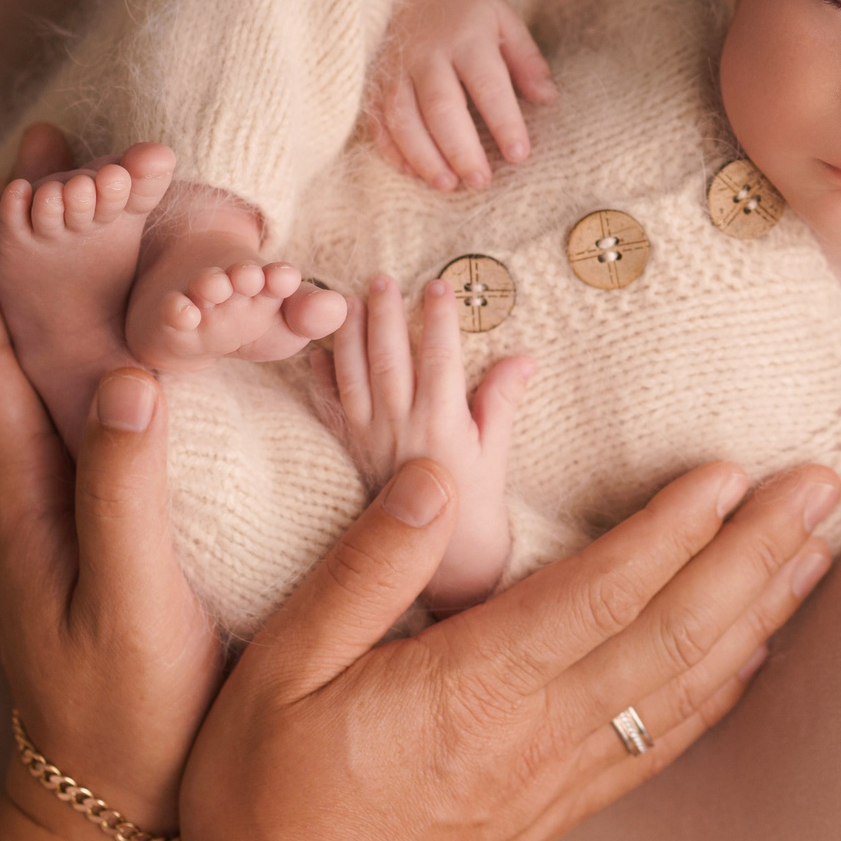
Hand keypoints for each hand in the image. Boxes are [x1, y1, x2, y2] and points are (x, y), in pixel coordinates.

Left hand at [0, 129, 225, 840]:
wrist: (116, 804)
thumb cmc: (127, 716)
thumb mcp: (131, 610)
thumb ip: (126, 496)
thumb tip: (128, 377)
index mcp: (24, 493)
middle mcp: (30, 478)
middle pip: (7, 329)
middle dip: (24, 229)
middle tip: (60, 140)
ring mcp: (62, 493)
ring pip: (48, 353)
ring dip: (67, 266)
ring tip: (104, 190)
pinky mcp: (102, 510)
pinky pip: (94, 391)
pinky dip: (113, 325)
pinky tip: (149, 305)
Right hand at [179, 458, 840, 840]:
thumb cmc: (268, 800)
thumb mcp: (280, 668)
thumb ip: (364, 568)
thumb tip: (431, 473)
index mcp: (474, 685)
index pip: (603, 590)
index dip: (677, 526)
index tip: (733, 469)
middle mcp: (536, 729)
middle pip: (675, 630)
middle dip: (757, 552)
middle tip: (820, 485)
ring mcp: (557, 774)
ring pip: (686, 684)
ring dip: (759, 610)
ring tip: (815, 550)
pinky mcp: (559, 806)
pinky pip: (662, 741)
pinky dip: (722, 688)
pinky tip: (752, 651)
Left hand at [311, 272, 534, 612]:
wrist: (440, 562)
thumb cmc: (475, 505)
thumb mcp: (497, 453)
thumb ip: (503, 402)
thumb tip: (524, 359)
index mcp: (442, 425)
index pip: (440, 359)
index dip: (439, 320)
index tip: (440, 286)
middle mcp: (400, 427)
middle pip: (388, 358)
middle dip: (385, 314)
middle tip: (382, 278)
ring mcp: (369, 438)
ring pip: (353, 376)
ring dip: (348, 334)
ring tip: (346, 298)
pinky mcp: (350, 450)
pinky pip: (329, 408)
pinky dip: (320, 378)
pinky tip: (315, 351)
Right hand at [370, 0, 555, 190]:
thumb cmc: (465, 0)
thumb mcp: (503, 18)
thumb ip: (525, 60)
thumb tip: (548, 99)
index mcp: (467, 37)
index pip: (488, 86)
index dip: (504, 123)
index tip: (520, 154)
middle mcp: (427, 53)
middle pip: (441, 108)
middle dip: (460, 150)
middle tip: (480, 182)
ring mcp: (394, 66)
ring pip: (403, 118)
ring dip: (423, 156)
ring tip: (447, 185)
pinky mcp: (372, 78)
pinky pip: (377, 118)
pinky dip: (392, 149)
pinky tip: (411, 171)